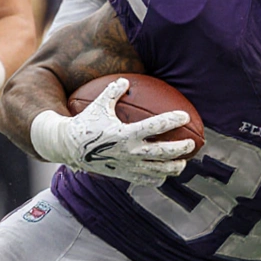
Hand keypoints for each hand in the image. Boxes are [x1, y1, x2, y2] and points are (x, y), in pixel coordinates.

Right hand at [30, 77, 194, 186]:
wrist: (68, 147)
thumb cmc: (85, 122)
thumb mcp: (98, 104)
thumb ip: (113, 91)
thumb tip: (126, 80)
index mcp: (125, 133)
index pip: (155, 126)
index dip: (172, 120)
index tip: (185, 115)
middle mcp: (129, 151)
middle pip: (162, 152)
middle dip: (180, 148)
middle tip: (192, 143)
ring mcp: (127, 166)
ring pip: (156, 170)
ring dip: (173, 168)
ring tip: (183, 164)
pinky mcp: (122, 175)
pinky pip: (144, 179)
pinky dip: (156, 178)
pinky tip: (164, 174)